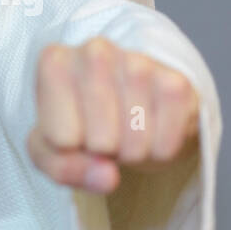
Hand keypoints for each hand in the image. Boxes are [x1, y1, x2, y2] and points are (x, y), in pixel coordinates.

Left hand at [28, 36, 198, 194]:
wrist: (127, 105)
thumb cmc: (80, 124)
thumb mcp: (53, 152)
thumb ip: (64, 169)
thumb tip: (107, 177)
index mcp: (55, 63)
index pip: (62, 138)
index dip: (71, 150)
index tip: (73, 132)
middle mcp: (95, 51)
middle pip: (102, 142)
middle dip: (104, 153)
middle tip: (104, 134)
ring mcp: (139, 62)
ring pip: (136, 144)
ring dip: (133, 153)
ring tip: (126, 130)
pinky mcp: (176, 80)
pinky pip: (166, 145)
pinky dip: (160, 152)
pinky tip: (152, 128)